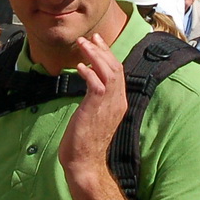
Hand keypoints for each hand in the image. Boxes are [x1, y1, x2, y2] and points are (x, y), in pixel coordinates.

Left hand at [58, 32, 129, 179]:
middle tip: (90, 38)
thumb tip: (90, 80)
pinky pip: (97, 83)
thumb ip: (95, 98)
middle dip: (103, 50)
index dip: (108, 55)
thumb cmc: (85, 141)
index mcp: (119, 102)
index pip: (118, 72)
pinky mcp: (97, 108)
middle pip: (116, 67)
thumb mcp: (94, 114)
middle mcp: (118, 101)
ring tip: (83, 45)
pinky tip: (80, 66)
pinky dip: (89, 72)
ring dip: (95, 55)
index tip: (97, 42)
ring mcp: (109, 105)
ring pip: (109, 71)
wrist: (85, 162)